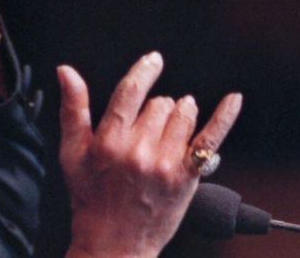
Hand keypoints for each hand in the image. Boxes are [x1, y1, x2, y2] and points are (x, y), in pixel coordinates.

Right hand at [58, 53, 241, 257]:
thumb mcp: (72, 152)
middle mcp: (138, 151)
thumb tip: (66, 71)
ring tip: (167, 133)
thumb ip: (72, 107)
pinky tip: (233, 100)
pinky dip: (224, 117)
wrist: (114, 241)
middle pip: (159, 104)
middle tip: (145, 132)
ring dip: (179, 115)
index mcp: (109, 142)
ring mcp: (165, 165)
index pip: (130, 92)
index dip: (144, 71)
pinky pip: (211, 139)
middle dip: (155, 109)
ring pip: (183, 115)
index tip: (154, 60)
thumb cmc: (89, 196)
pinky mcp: (187, 178)